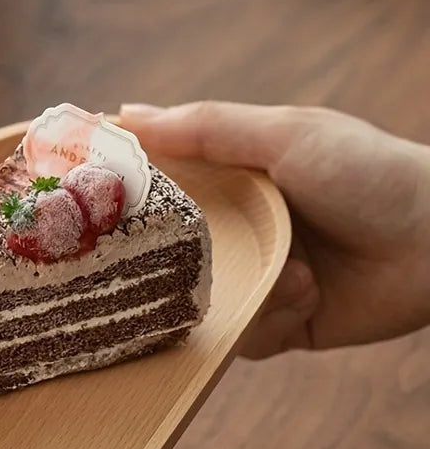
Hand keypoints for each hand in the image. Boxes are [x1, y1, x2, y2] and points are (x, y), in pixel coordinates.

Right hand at [120, 102, 429, 356]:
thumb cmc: (369, 174)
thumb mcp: (286, 136)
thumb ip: (207, 128)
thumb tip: (124, 113)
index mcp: (231, 180)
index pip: (159, 182)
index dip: (121, 188)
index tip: (77, 194)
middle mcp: (235, 230)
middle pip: (167, 251)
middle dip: (164, 259)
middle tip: (152, 259)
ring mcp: (254, 278)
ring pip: (200, 302)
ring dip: (246, 289)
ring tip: (295, 270)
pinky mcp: (277, 322)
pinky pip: (243, 335)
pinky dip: (273, 316)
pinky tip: (310, 292)